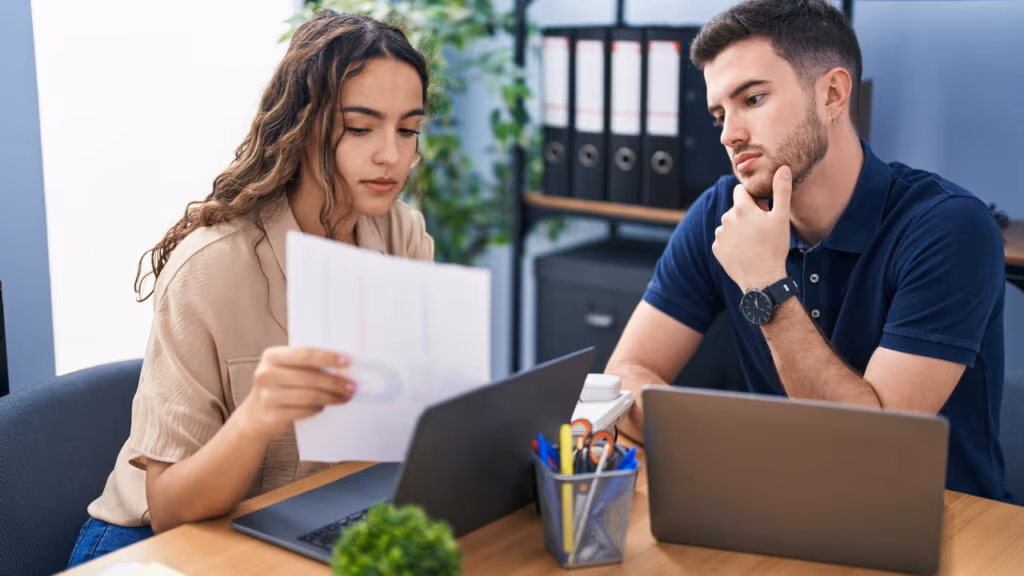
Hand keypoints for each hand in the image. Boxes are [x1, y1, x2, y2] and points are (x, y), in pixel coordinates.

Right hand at [237, 346, 356, 442]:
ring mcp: (268, 395)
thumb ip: (306, 364)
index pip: (305, 354)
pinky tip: (325, 405)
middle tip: (351, 385)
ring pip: (310, 395)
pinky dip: (318, 408)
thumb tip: (341, 365)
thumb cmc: (277, 388)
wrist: (254, 417)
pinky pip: (305, 410)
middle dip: (335, 382)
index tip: (347, 361)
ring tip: (344, 397)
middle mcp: (267, 374)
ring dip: (332, 397)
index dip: (328, 357)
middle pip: (311, 376)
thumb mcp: (285, 370)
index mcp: (272, 356)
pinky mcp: (273, 414)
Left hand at [713, 165, 792, 290]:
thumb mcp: (781, 217)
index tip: (762, 210)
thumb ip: (781, 190)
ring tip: (754, 242)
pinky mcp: (716, 249)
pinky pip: (724, 239)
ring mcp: (719, 235)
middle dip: (747, 214)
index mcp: (741, 208)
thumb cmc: (774, 247)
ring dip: (740, 228)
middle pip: (736, 209)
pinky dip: (733, 242)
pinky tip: (745, 251)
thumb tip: (783, 168)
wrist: (762, 278)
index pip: (740, 191)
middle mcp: (726, 219)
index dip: (753, 198)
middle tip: (762, 229)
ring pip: (730, 224)